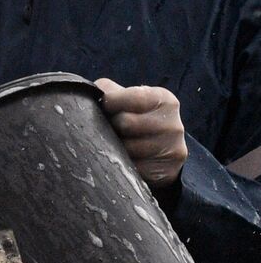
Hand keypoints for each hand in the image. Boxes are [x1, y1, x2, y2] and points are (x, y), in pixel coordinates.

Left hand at [94, 78, 187, 193]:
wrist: (161, 151)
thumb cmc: (136, 118)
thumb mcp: (128, 99)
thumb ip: (110, 90)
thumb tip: (88, 91)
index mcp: (165, 101)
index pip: (135, 97)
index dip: (112, 101)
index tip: (104, 105)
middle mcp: (174, 125)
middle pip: (126, 123)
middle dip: (112, 125)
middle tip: (110, 128)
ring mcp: (173, 150)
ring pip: (126, 148)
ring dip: (114, 146)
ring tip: (116, 143)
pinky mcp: (166, 172)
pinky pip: (131, 169)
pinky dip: (122, 165)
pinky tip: (124, 159)